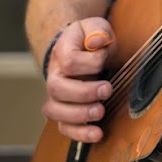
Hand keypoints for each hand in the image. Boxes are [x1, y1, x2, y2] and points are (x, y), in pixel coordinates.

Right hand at [42, 17, 118, 142]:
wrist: (77, 49)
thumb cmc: (89, 39)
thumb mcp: (96, 27)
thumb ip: (98, 31)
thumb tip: (96, 43)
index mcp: (61, 52)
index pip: (69, 61)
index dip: (90, 62)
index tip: (104, 58)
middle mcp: (54, 75)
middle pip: (57, 89)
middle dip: (84, 93)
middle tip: (107, 89)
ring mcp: (56, 96)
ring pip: (55, 111)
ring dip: (79, 116)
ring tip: (100, 112)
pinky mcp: (64, 111)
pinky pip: (64, 127)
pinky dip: (79, 134)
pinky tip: (97, 134)